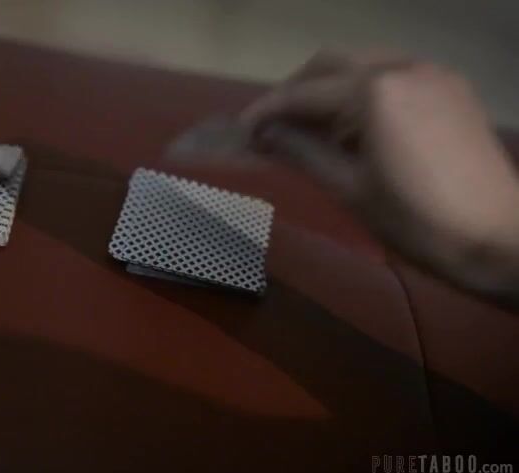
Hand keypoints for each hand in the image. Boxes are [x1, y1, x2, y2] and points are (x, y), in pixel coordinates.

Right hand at [240, 50, 518, 301]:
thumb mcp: (349, 189)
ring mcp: (431, 74)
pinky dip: (363, 91)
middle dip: (295, 90)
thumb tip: (262, 136)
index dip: (267, 111)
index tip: (240, 131)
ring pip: (362, 63)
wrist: (499, 240)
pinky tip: (355, 127)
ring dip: (328, 88)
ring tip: (310, 129)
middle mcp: (402, 67)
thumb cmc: (417, 222)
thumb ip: (302, 152)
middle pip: (329, 63)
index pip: (303, 93)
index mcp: (374, 91)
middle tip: (272, 127)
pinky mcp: (450, 88)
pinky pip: (392, 74)